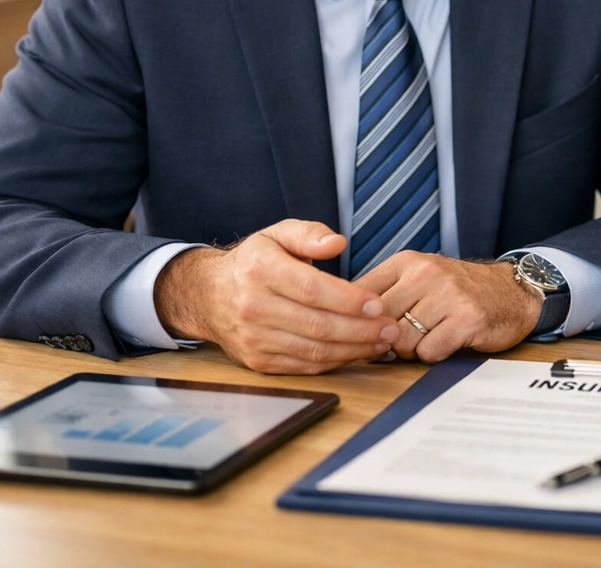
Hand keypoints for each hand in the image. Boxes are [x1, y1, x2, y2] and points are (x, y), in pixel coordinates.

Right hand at [153, 219, 400, 374]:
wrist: (208, 295)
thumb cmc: (254, 262)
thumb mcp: (277, 234)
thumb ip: (310, 234)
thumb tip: (338, 243)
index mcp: (260, 270)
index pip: (311, 289)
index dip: (348, 299)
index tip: (378, 304)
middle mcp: (254, 306)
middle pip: (317, 325)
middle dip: (361, 330)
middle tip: (392, 328)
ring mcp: (254, 338)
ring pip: (313, 350)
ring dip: (354, 350)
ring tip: (383, 342)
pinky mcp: (257, 360)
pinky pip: (303, 366)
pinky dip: (335, 362)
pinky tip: (358, 352)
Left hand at [355, 253, 542, 362]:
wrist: (512, 292)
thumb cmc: (459, 292)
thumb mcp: (420, 279)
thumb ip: (385, 294)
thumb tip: (343, 322)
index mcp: (408, 262)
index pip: (361, 295)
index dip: (358, 322)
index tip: (363, 334)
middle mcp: (426, 273)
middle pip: (380, 322)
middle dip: (386, 341)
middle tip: (400, 342)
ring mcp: (449, 295)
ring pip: (402, 341)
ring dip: (410, 351)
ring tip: (426, 340)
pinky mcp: (468, 319)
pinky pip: (430, 351)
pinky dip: (433, 355)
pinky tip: (446, 343)